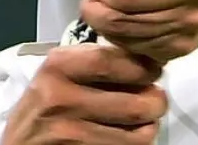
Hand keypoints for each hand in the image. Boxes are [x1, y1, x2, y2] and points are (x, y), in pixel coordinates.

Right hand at [0, 44, 166, 144]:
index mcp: (58, 67)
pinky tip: (122, 138)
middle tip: (154, 102)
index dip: (144, 67)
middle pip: (135, 103)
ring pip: (138, 135)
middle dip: (155, 103)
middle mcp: (61, 98)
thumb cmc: (42, 109)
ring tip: (140, 123)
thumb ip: (92, 63)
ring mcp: (70, 132)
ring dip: (147, 129)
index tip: (153, 71)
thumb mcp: (57, 76)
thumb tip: (144, 60)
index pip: (114, 61)